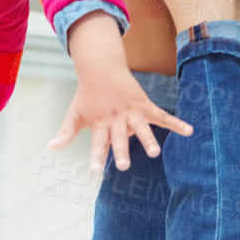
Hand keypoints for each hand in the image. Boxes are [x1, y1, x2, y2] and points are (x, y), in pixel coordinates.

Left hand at [49, 63, 190, 171]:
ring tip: (155, 153)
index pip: (98, 143)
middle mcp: (116, 119)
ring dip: (148, 139)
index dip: (97, 156)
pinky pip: (162, 116)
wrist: (101, 68)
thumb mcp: (74, 113)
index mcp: (100, 123)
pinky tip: (189, 131)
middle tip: (125, 166)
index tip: (95, 171)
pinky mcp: (145, 105)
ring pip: (142, 127)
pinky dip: (176, 123)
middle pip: (120, 138)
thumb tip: (50, 147)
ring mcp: (132, 112)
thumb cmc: (87, 96)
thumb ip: (65, 132)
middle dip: (123, 150)